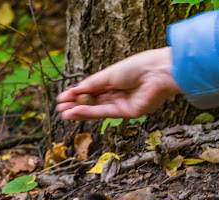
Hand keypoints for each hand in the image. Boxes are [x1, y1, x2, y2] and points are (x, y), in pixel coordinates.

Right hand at [55, 47, 181, 120]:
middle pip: (93, 100)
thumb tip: (75, 89)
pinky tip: (77, 112)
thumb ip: (92, 84)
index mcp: (114, 80)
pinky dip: (91, 113)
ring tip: (64, 113)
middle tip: (60, 107)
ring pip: (97, 109)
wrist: (158, 73)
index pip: (91, 89)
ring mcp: (122, 104)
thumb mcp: (108, 74)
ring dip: (80, 111)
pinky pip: (106, 113)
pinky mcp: (128, 113)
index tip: (62, 97)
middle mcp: (117, 93)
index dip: (77, 93)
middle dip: (76, 104)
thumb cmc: (137, 67)